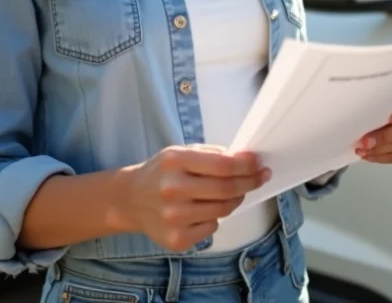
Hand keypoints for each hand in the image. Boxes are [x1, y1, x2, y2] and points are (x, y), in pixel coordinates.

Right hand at [118, 144, 270, 250]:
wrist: (131, 200)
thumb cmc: (162, 173)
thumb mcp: (180, 153)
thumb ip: (212, 155)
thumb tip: (246, 160)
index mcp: (174, 162)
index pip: (223, 165)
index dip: (247, 165)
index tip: (260, 163)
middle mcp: (172, 189)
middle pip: (227, 189)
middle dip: (250, 182)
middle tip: (260, 177)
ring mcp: (174, 218)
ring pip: (223, 210)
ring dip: (236, 199)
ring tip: (234, 191)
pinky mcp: (177, 239)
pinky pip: (213, 227)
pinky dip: (216, 217)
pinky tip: (206, 209)